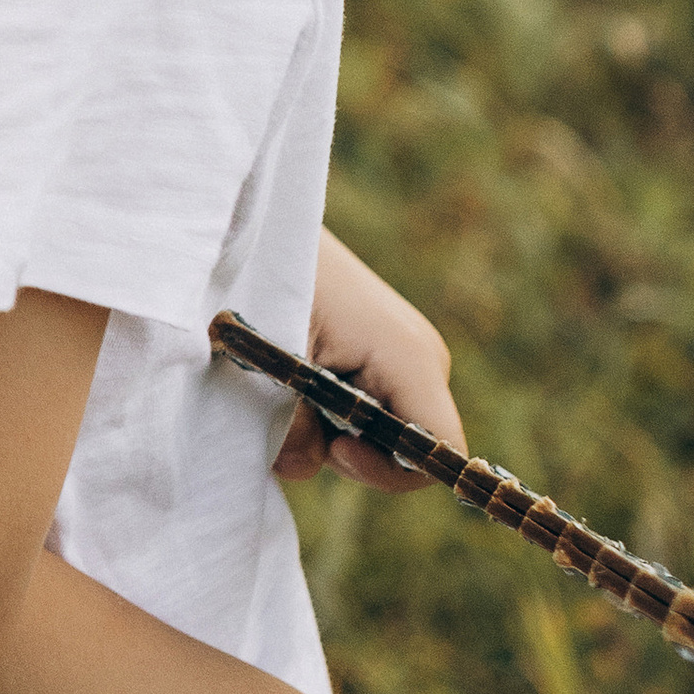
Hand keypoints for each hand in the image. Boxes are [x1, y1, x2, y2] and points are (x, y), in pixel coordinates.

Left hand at [275, 229, 464, 492]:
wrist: (253, 221)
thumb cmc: (263, 280)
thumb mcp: (270, 364)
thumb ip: (291, 429)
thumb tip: (305, 463)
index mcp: (411, 358)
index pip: (441, 450)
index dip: (389, 472)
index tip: (334, 450)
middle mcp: (419, 357)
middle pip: (401, 447)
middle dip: (341, 449)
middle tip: (289, 412)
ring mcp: (400, 352)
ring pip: (372, 430)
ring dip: (318, 427)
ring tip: (276, 382)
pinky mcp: (375, 347)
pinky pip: (358, 405)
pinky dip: (315, 407)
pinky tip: (283, 375)